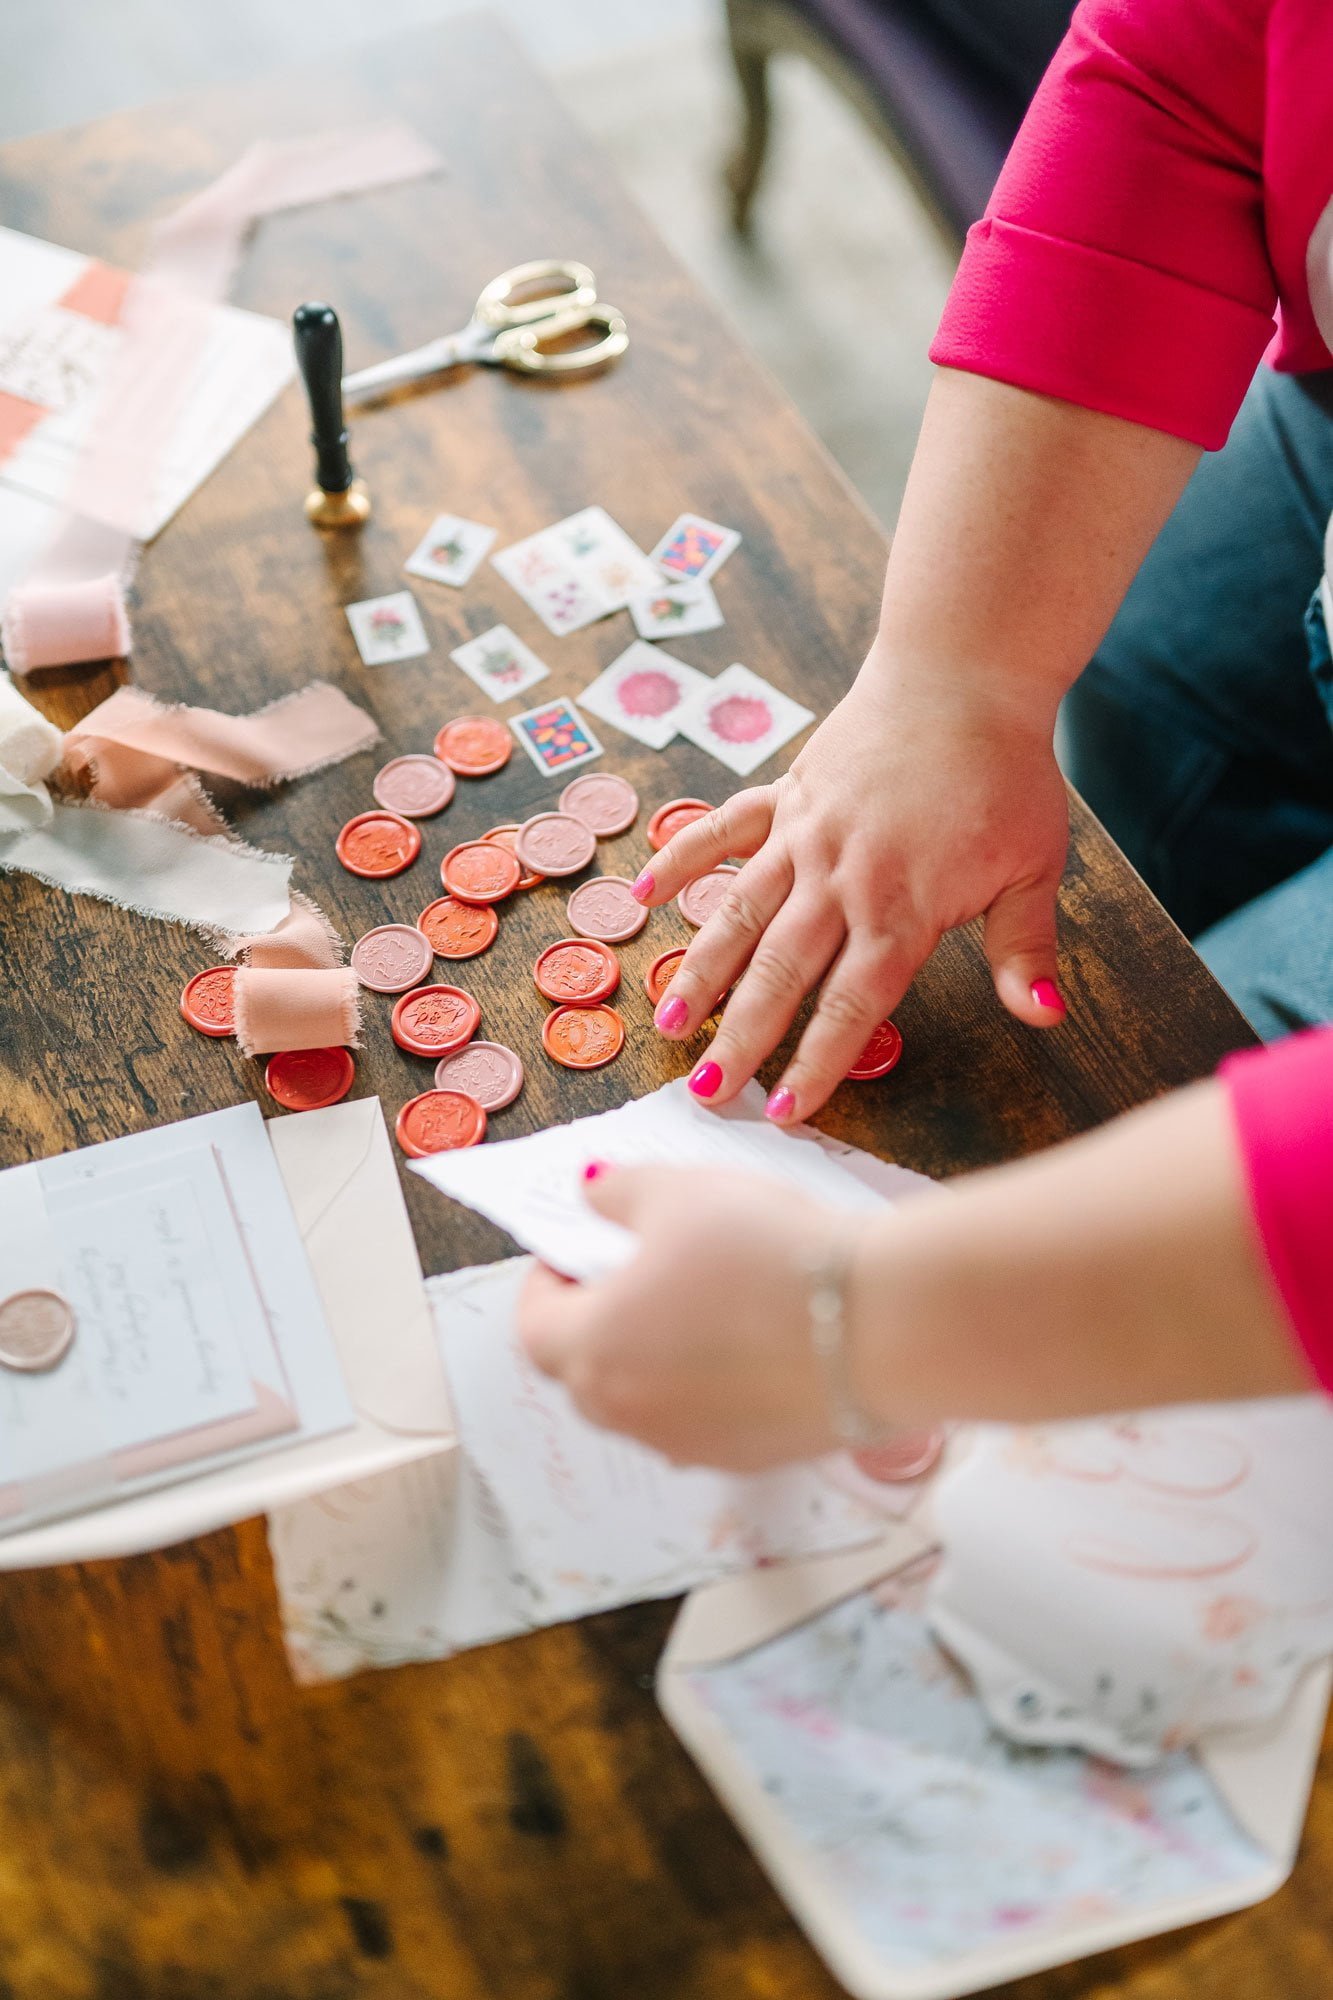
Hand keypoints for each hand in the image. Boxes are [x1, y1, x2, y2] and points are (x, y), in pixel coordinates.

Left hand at [516, 1164, 849, 1470]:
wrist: (883, 1325)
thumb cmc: (769, 1255)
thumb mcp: (680, 1192)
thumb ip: (617, 1192)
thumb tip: (590, 1192)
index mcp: (594, 1351)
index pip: (535, 1326)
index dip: (548, 1282)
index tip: (577, 1248)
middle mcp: (631, 1414)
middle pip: (586, 1372)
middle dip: (600, 1320)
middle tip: (637, 1269)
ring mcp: (692, 1445)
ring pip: (647, 1400)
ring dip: (656, 1354)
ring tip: (704, 1298)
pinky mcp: (752, 1458)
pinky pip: (707, 1419)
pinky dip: (712, 1382)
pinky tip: (757, 1334)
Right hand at [632, 665, 1068, 1120]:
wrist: (966, 676)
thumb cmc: (1006, 775)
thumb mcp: (1034, 868)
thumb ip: (1025, 950)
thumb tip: (1045, 1018)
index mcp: (900, 907)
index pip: (851, 1005)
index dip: (817, 1063)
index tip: (785, 1110)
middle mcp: (840, 877)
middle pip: (781, 973)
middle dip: (741, 1037)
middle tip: (706, 1090)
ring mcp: (805, 834)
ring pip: (740, 913)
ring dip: (701, 969)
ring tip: (667, 1019)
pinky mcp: (788, 795)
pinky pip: (723, 829)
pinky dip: (682, 858)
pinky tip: (646, 894)